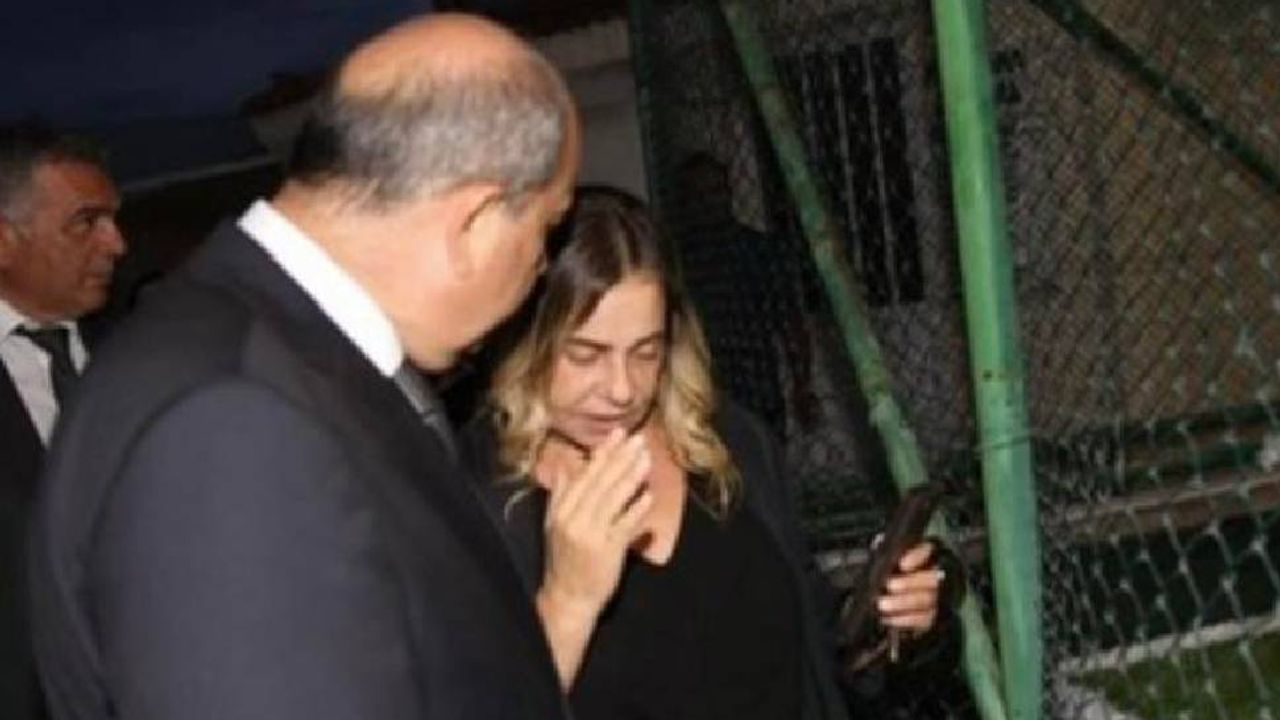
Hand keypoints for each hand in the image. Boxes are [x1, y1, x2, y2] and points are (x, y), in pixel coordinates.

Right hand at [539, 428, 652, 623]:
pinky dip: (636, 509)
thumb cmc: (565, 560)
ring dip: (631, 476)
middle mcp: (573, 518)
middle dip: (621, 458)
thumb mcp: (555, 524)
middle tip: (638, 439)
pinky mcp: (607, 550)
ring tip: (646, 458)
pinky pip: (624, 524)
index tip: (618, 434)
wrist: (567, 598)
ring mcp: (590, 534)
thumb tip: (566, 465)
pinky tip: (649, 495)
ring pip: (613, 498)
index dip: (603, 453)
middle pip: (600, 482)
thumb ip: (561, 494)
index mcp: (561, 509)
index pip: (584, 475)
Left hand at [876, 541, 942, 634]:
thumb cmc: (891, 572)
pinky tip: (888, 617)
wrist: (897, 599)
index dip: (917, 556)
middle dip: (909, 583)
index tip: (902, 564)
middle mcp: (938, 574)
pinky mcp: (933, 616)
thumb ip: (884, 549)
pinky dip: (904, 619)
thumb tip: (878, 543)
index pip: (929, 550)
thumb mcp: (886, 557)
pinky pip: (923, 619)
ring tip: (882, 604)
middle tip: (889, 586)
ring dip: (903, 603)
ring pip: (926, 600)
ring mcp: (938, 597)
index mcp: (928, 553)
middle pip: (931, 578)